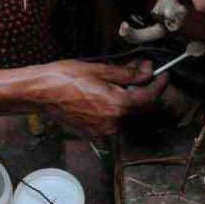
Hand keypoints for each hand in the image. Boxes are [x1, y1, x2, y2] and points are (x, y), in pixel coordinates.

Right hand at [25, 60, 167, 137]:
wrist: (40, 93)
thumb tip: (147, 70)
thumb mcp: (99, 69)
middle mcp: (113, 123)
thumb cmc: (66, 77)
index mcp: (118, 106)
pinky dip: (114, 109)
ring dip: (128, 100)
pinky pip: (112, 121)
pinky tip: (105, 95)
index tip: (164, 74)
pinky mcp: (93, 134)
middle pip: (139, 107)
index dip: (159, 84)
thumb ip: (127, 73)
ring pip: (126, 115)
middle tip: (140, 71)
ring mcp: (103, 132)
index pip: (149, 97)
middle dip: (143, 90)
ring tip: (120, 82)